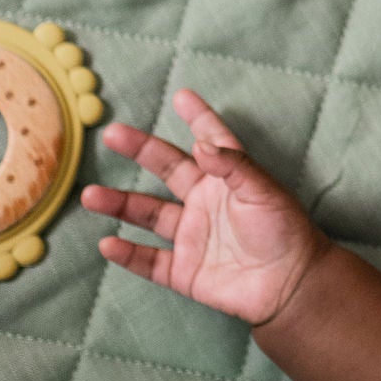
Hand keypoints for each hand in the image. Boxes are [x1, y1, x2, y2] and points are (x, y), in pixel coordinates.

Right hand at [82, 89, 325, 328]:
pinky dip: (127, 254)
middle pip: (167, 170)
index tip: (182, 95)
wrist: (289, 284)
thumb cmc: (283, 230)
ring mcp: (191, 236)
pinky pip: (148, 260)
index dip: (198, 118)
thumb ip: (233, 166)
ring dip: (119, 204)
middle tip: (112, 133)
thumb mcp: (263, 191)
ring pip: (147, 214)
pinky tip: (108, 243)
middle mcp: (204, 202)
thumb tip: (201, 144)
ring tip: (90, 195)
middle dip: (141, 151)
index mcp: (227, 179)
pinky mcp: (184, 270)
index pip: (210, 141)